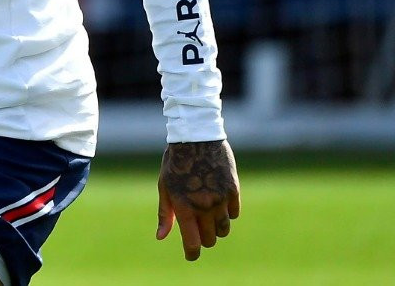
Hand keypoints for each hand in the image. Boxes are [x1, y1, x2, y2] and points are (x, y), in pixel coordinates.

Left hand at [157, 139, 240, 260]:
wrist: (196, 138)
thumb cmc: (175, 164)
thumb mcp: (165, 187)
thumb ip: (164, 214)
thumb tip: (161, 237)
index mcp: (183, 206)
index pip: (192, 243)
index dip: (192, 253)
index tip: (191, 255)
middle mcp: (203, 206)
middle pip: (210, 239)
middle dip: (203, 238)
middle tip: (198, 229)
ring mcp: (220, 199)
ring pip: (224, 229)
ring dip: (216, 228)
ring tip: (208, 215)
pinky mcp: (233, 190)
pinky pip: (234, 214)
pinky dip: (227, 213)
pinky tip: (219, 202)